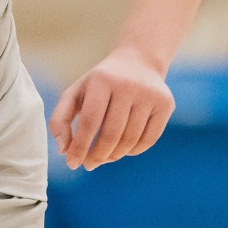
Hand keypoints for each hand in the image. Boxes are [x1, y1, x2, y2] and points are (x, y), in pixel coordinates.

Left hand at [49, 46, 174, 170]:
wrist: (138, 62)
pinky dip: (133, 151)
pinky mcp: (166, 104)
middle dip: (97, 155)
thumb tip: (63, 150)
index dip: (80, 146)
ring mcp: (150, 94)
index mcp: (102, 80)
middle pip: (111, 134)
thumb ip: (61, 119)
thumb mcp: (76, 93)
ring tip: (104, 158)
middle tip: (89, 165)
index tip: (73, 163)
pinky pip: (148, 140)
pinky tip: (122, 150)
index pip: (90, 121)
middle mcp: (128, 85)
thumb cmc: (100, 84)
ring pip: (130, 140)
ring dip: (114, 156)